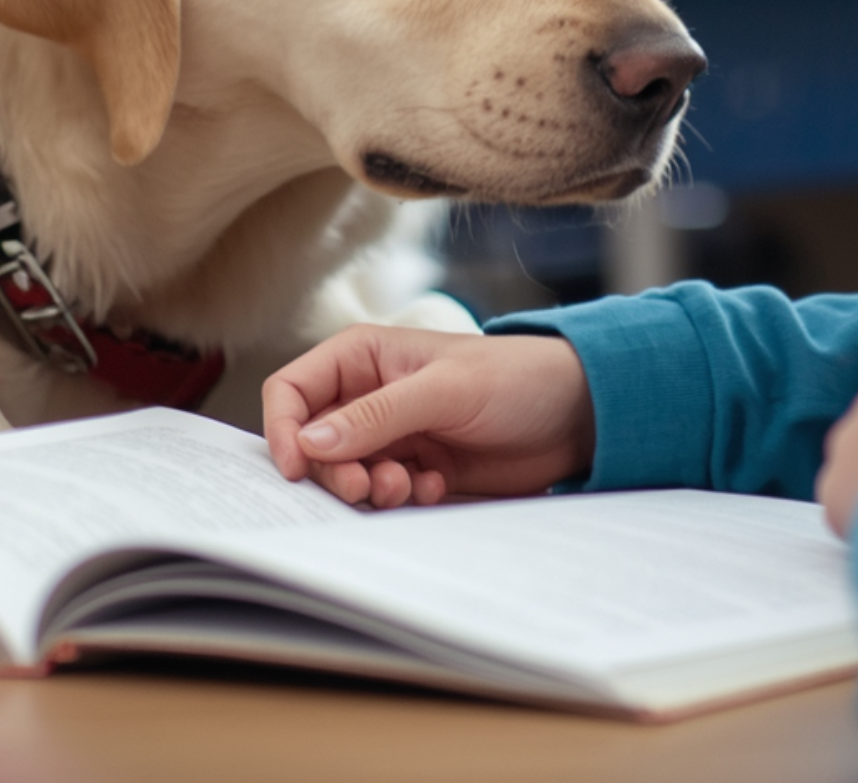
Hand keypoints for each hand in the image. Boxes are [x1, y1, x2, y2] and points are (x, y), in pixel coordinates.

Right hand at [263, 326, 595, 508]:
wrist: (574, 414)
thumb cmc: (514, 378)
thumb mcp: (444, 390)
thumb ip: (377, 416)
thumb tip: (310, 443)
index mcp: (363, 357)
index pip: (292, 390)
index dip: (284, 430)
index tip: (298, 469)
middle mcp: (368, 395)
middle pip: (312, 443)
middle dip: (335, 471)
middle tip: (369, 486)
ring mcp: (392, 435)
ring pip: (344, 474)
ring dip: (369, 489)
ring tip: (408, 486)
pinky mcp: (415, 469)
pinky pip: (380, 495)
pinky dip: (399, 499)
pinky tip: (436, 487)